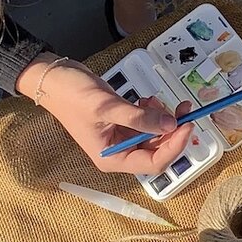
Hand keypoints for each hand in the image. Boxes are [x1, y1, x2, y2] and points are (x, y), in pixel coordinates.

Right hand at [31, 59, 193, 173]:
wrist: (54, 78)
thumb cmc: (73, 97)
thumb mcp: (107, 108)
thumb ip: (140, 118)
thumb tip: (171, 125)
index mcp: (113, 159)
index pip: (153, 162)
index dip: (174, 146)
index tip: (187, 125)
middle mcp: (119, 153)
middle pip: (158, 149)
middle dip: (172, 130)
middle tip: (183, 107)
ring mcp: (121, 137)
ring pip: (154, 135)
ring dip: (162, 118)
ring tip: (152, 100)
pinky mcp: (123, 122)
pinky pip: (146, 122)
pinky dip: (151, 112)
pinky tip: (145, 100)